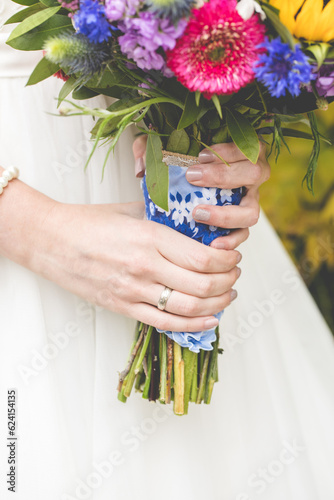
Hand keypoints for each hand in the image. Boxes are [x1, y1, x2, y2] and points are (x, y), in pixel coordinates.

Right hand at [0, 175, 241, 332]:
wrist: (50, 241)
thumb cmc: (88, 222)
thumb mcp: (131, 212)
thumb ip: (165, 221)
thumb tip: (197, 229)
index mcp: (150, 237)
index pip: (203, 258)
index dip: (227, 261)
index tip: (233, 256)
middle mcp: (145, 267)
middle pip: (203, 285)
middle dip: (228, 282)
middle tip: (234, 274)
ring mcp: (133, 291)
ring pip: (189, 308)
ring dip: (217, 304)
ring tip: (226, 295)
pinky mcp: (122, 307)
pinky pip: (165, 323)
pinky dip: (193, 325)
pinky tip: (209, 320)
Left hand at [132, 137, 269, 249]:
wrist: (180, 188)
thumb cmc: (179, 165)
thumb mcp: (162, 149)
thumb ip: (149, 148)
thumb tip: (141, 167)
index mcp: (242, 152)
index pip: (246, 146)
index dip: (227, 151)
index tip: (199, 156)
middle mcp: (250, 178)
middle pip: (254, 174)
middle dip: (224, 176)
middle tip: (193, 178)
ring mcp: (247, 203)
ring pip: (251, 211)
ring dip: (227, 214)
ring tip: (199, 214)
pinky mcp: (239, 225)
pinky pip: (242, 235)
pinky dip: (229, 240)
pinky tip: (212, 244)